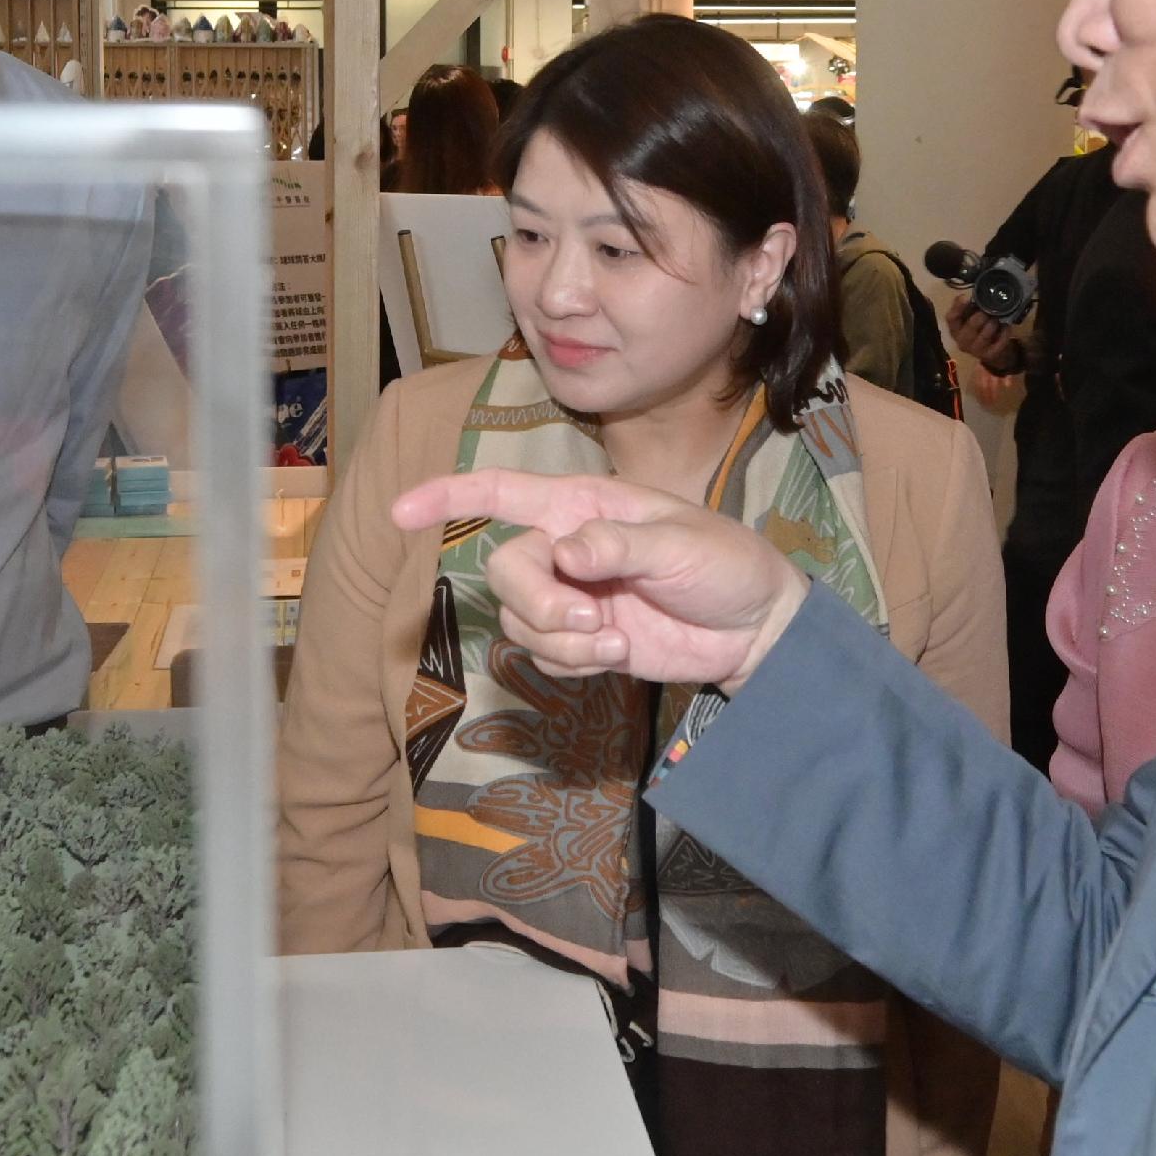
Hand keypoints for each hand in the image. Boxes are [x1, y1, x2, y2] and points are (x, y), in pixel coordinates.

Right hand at [385, 469, 810, 690]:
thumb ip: (619, 546)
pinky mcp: (579, 641)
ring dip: (561, 641)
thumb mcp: (681, 545)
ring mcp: (570, 597)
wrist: (754, 629)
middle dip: (537, 604)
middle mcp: (566, 548)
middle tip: (593, 624)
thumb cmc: (725, 566)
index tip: (401, 511)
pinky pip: (540, 655)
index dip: (448, 495)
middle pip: (505, 570)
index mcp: (584, 507)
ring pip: (518, 620)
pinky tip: (615, 656)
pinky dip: (571, 663)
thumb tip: (565, 552)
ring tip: (615, 643)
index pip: (503, 492)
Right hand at [946, 301, 1028, 375]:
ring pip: (985, 334)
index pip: (951, 318)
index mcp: (955, 329)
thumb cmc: (978, 329)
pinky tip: (1006, 327)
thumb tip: (972, 294)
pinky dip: (1005, 333)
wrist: (990, 351)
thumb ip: (969, 307)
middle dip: (982, 315)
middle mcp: (962, 341)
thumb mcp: (971, 317)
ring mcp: (975, 350)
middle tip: (990, 310)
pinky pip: (999, 342)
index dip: (958, 307)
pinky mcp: (989, 355)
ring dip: (993, 324)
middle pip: (971, 325)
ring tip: (998, 319)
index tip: (966, 297)